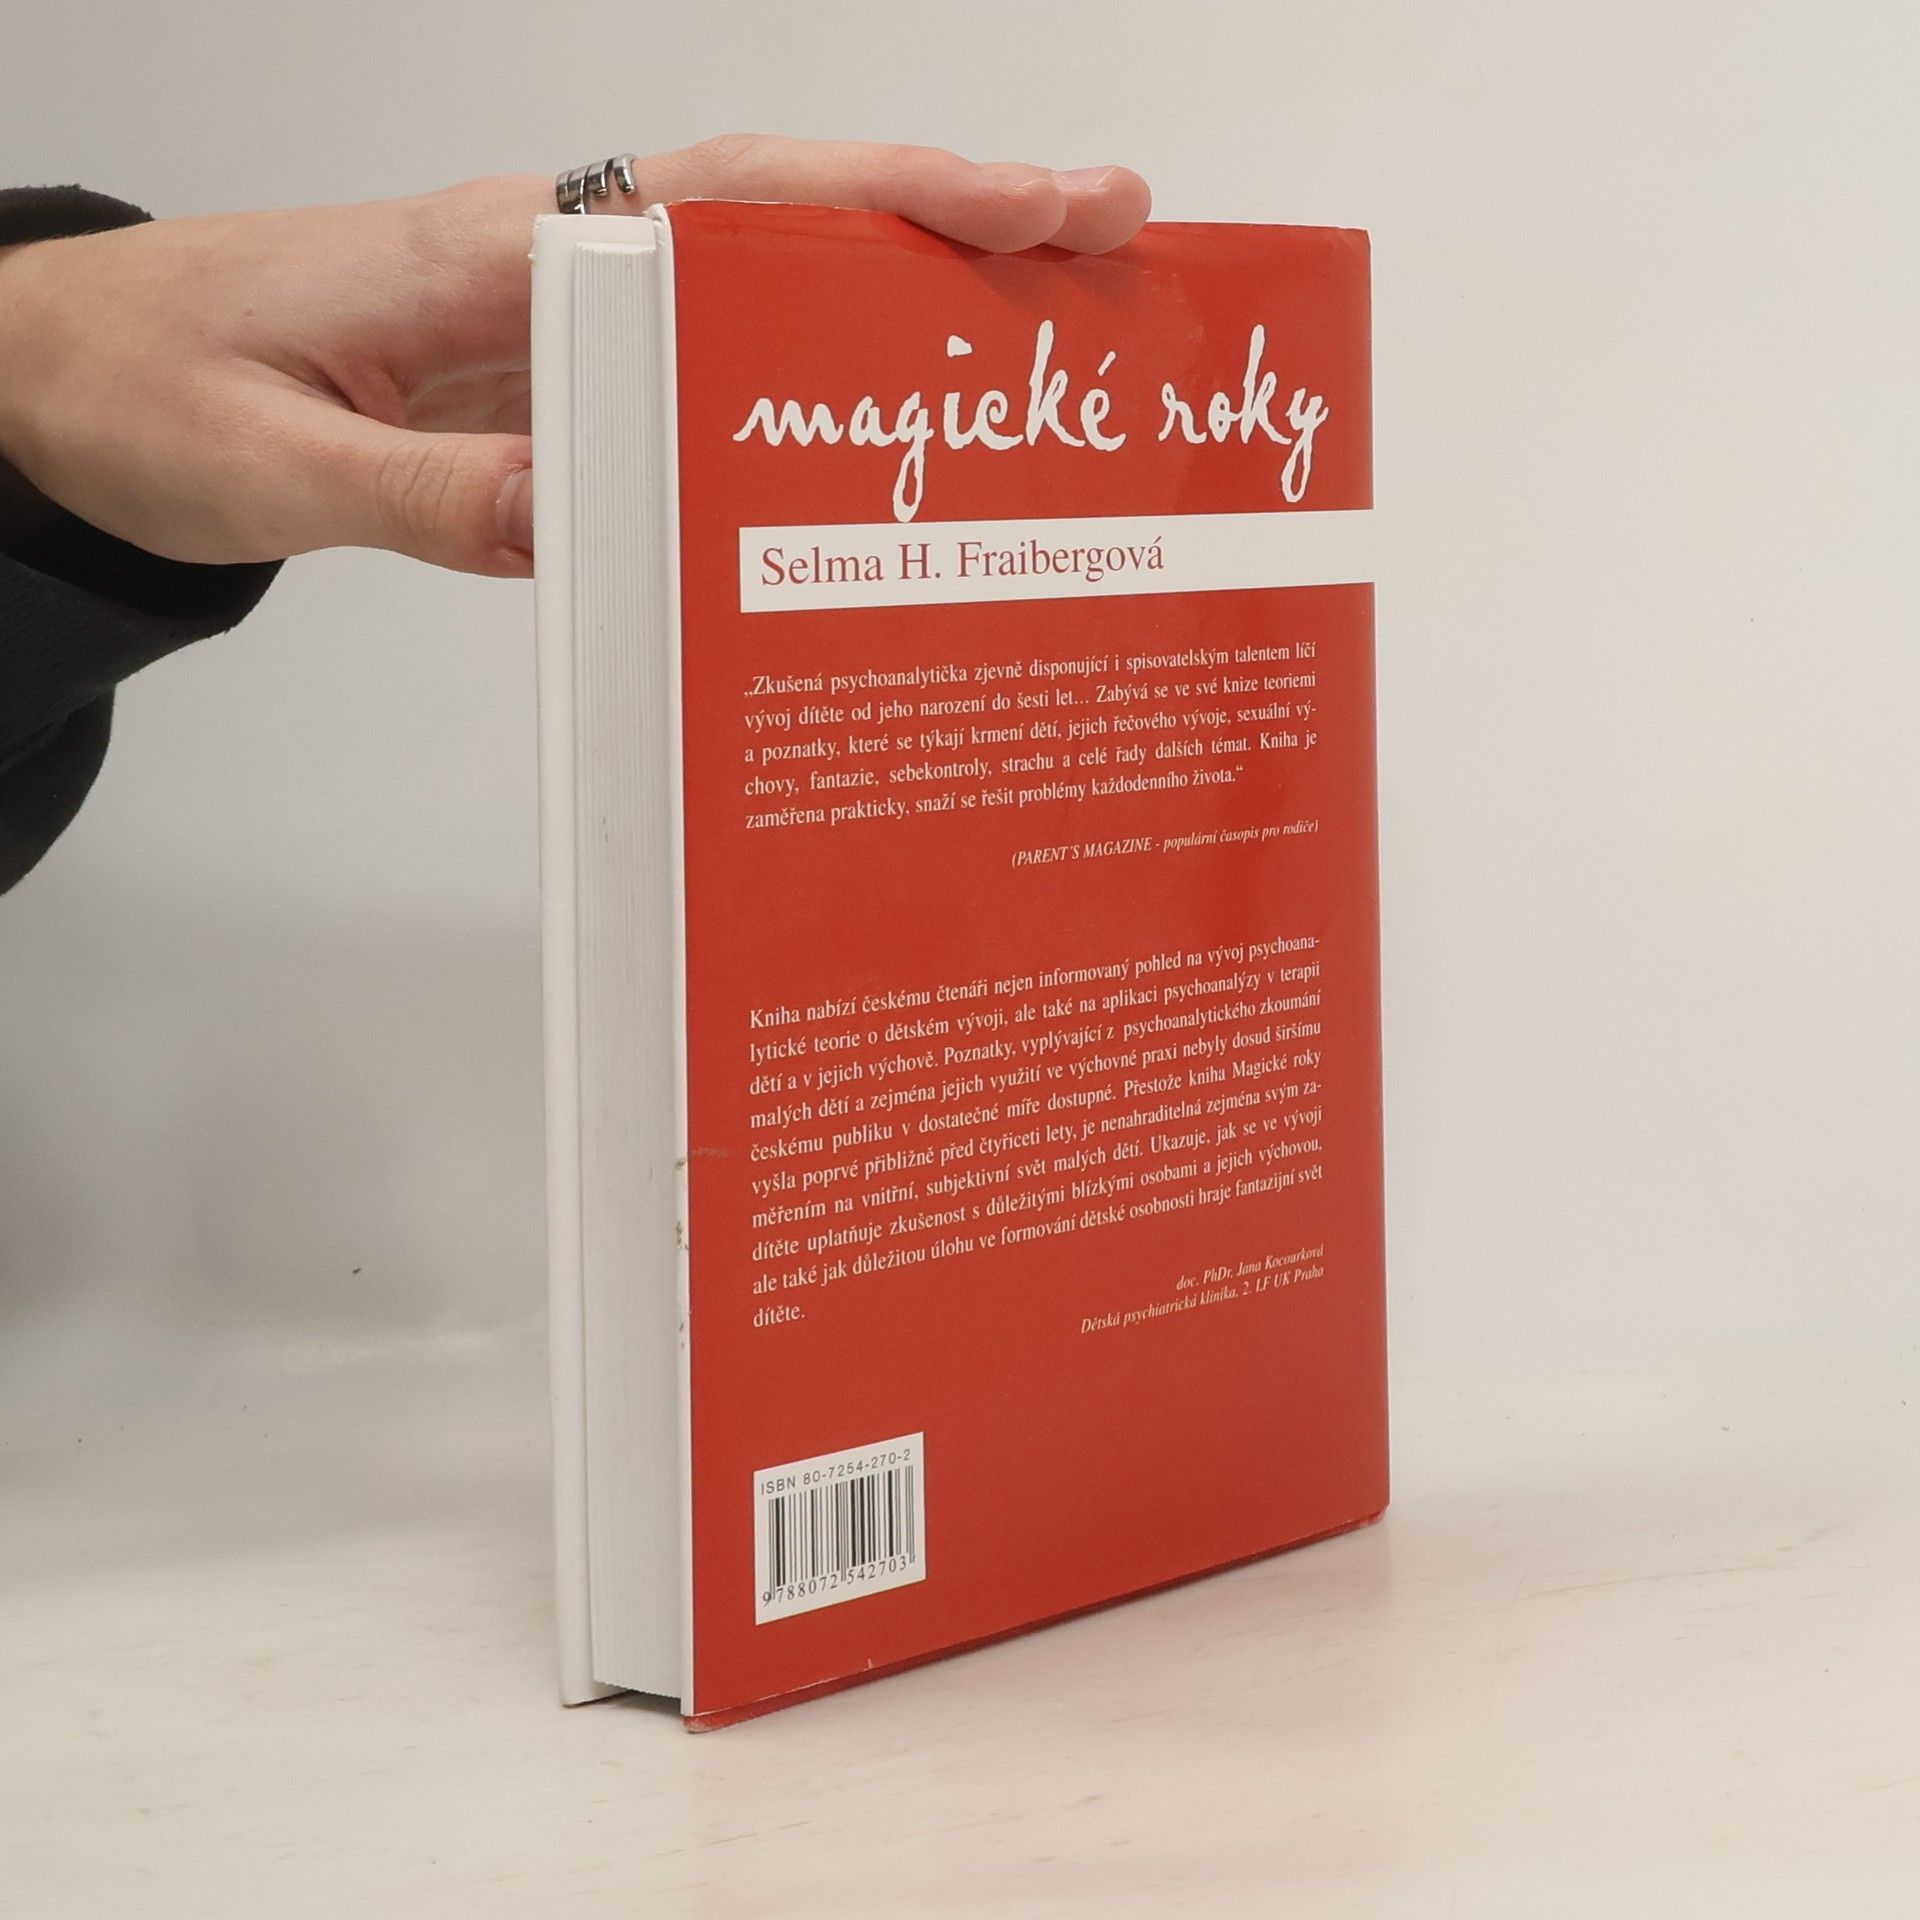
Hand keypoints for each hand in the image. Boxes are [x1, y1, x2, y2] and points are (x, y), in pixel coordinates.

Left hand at [0, 140, 1150, 578]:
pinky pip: (700, 375)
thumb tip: (588, 518)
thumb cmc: (149, 391)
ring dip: (904, 298)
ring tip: (1048, 334)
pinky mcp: (548, 382)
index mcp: (501, 254)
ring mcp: (561, 319)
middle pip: (791, 218)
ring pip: (764, 289)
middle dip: (957, 223)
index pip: (733, 202)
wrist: (64, 375)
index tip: (1035, 204)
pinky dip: (803, 390)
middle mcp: (555, 264)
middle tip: (1115, 242)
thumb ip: (427, 494)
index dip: (892, 198)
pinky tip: (876, 435)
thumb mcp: (271, 464)